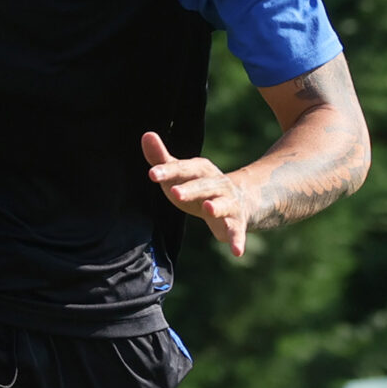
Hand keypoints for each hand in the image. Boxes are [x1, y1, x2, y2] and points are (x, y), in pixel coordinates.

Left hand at [143, 131, 246, 257]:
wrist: (240, 200)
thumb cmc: (199, 187)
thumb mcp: (180, 173)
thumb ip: (162, 158)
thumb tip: (146, 134)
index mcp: (201, 170)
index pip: (184, 168)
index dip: (168, 170)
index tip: (152, 174)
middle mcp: (217, 184)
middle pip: (204, 185)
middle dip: (191, 189)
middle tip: (175, 192)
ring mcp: (228, 203)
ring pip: (223, 204)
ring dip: (216, 206)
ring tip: (208, 209)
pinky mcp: (236, 223)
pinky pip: (237, 232)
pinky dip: (237, 241)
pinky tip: (236, 252)